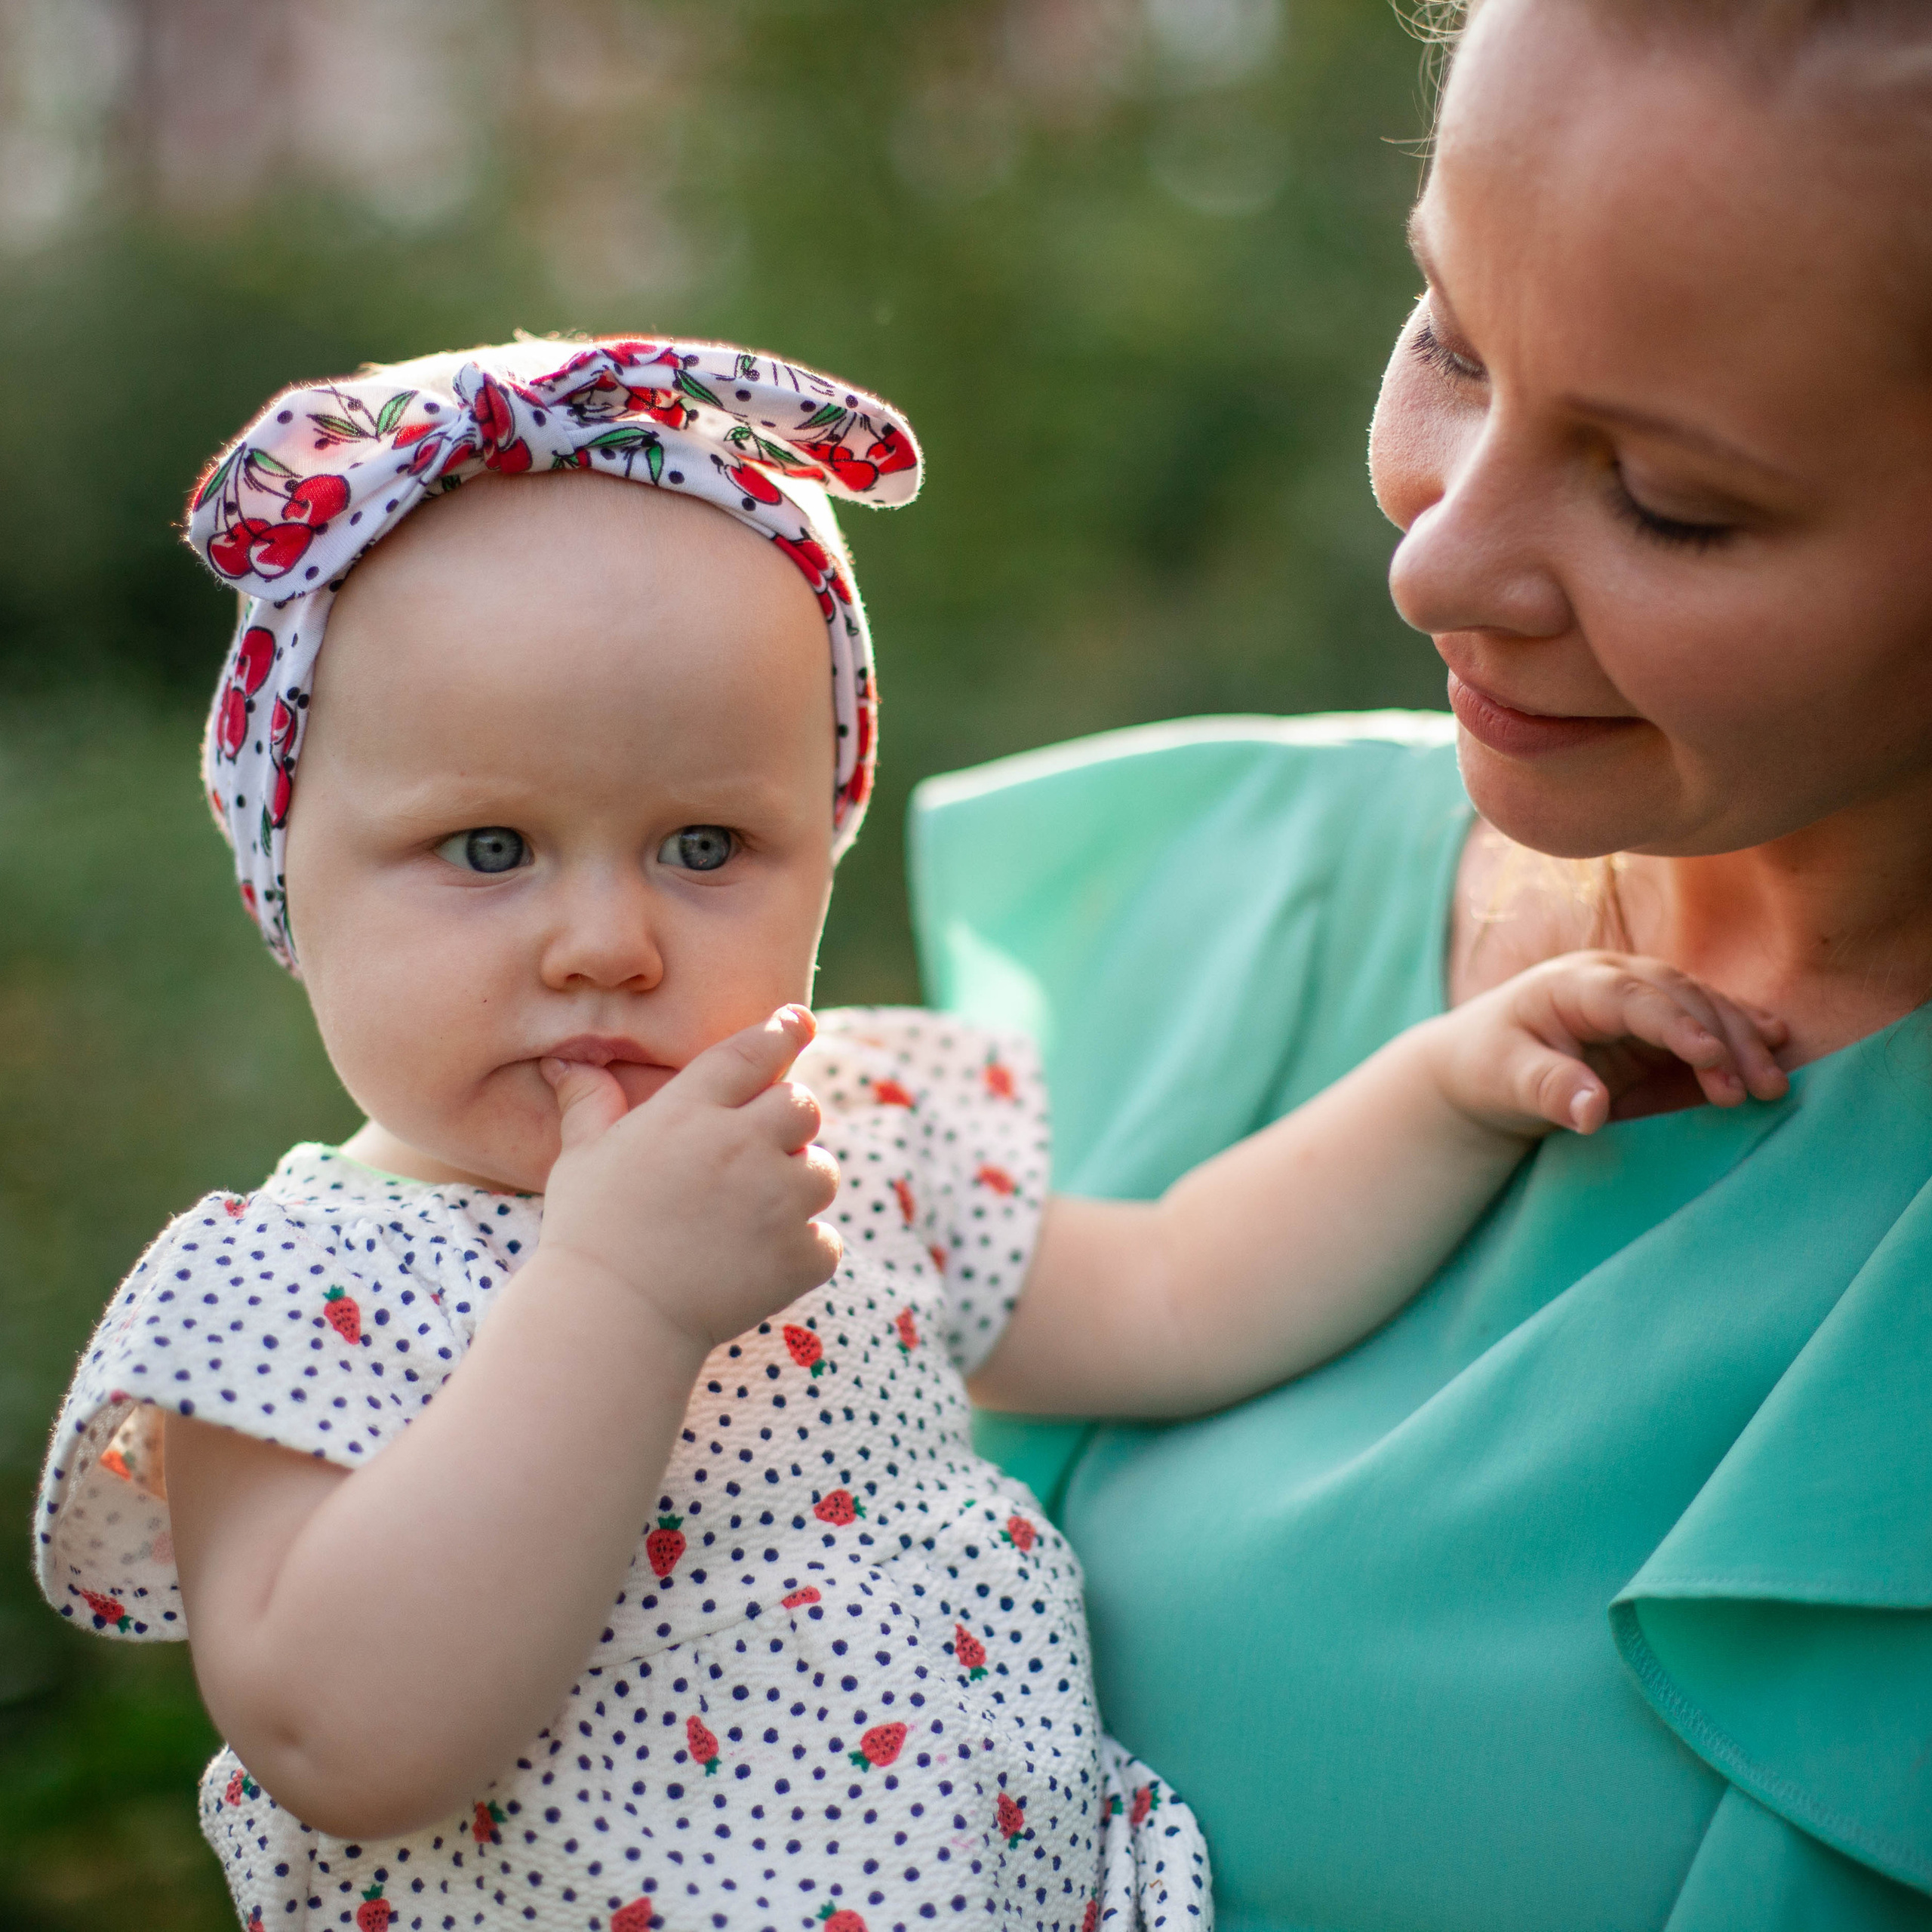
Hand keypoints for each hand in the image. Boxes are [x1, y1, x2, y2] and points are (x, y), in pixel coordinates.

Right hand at [535, 1006, 842, 1351]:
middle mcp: (743, 1146)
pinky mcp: (799, 1255)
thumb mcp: (582, 1157)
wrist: (613, 1316)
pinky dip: (804, 1249)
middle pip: (802, 1107)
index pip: (752, 1052)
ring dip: (800, 1183)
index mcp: (691, 1112)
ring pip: (822, 1171)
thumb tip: (566, 1064)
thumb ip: (591, 1104)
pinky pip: (826, 1238)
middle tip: (759, 1147)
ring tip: (757, 1209)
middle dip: (789, 1120)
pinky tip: (762, 1260)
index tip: (800, 1021)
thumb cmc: (590, 1231)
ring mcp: (777, 1201)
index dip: (782, 1030)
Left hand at [1424, 951, 1789, 1136]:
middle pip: (1679, 996)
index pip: (1632, 998)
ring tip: (1771, 1083)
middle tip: (1758, 1087)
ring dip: (1741, 1039)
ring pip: (1703, 1005)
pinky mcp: (1656, 1022)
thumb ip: (1548, 1089)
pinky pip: (1705, 1021)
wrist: (1481, 1062)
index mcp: (1573, 984)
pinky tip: (1775, 1044)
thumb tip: (1592, 1112)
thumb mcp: (1504, 1079)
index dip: (1674, 1023)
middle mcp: (1614, 978)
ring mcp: (1640, 996)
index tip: (1710, 1055)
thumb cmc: (1488, 1066)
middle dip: (1723, 1038)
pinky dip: (1738, 1032)